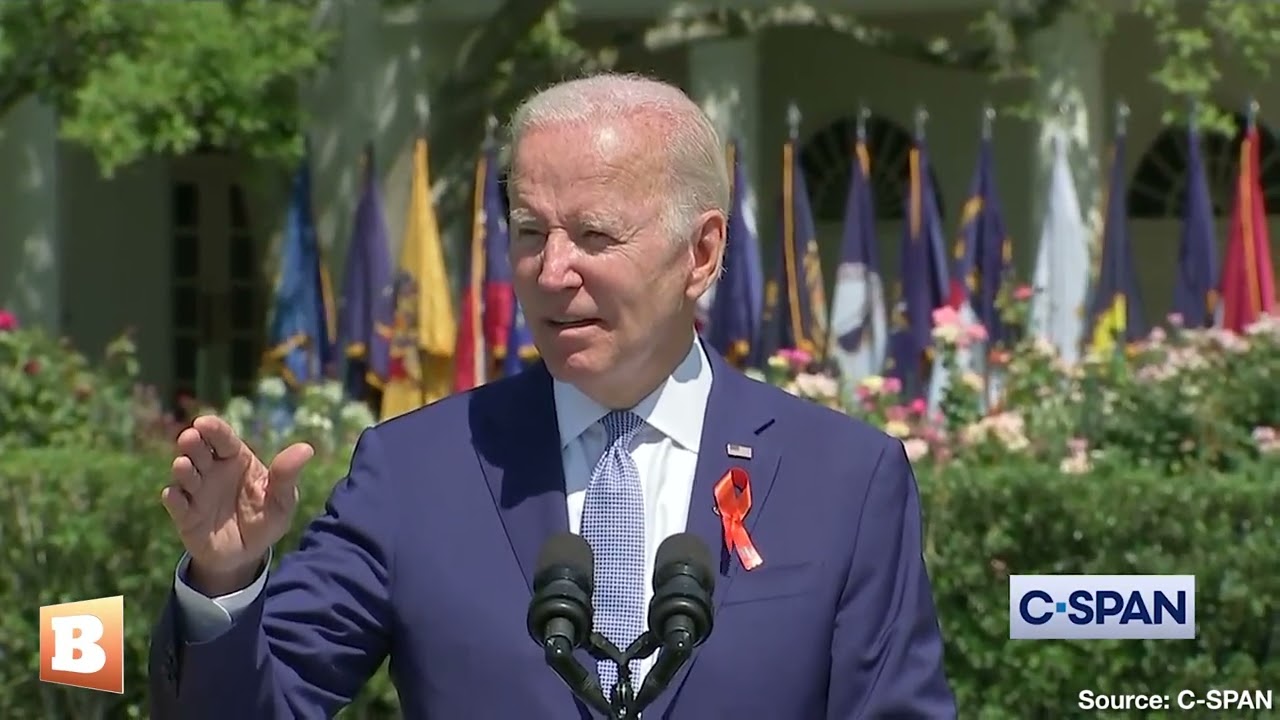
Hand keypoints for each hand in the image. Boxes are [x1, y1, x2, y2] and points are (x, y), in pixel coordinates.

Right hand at [162, 415, 313, 594]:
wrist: (247, 554)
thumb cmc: (265, 519)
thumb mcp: (282, 500)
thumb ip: (287, 476)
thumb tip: (307, 448)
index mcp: (236, 459)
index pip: (223, 439)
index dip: (213, 429)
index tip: (204, 422)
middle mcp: (212, 470)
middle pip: (198, 451)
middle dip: (192, 443)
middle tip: (189, 437)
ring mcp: (197, 492)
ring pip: (184, 474)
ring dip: (182, 469)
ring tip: (183, 465)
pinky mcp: (185, 515)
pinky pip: (176, 504)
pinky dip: (174, 498)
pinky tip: (175, 495)